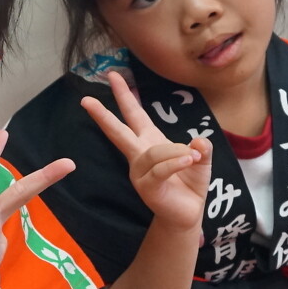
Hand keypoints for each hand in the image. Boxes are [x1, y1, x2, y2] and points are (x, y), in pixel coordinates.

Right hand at [81, 71, 211, 230]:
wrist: (188, 213)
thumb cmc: (190, 183)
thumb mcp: (201, 159)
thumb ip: (202, 147)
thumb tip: (198, 141)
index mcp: (150, 141)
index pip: (134, 114)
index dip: (125, 95)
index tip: (113, 75)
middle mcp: (140, 155)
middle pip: (119, 131)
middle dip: (104, 115)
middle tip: (85, 100)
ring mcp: (140, 172)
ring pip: (152, 152)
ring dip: (175, 152)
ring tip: (194, 156)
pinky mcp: (147, 187)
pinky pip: (159, 170)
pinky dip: (175, 163)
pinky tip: (188, 160)